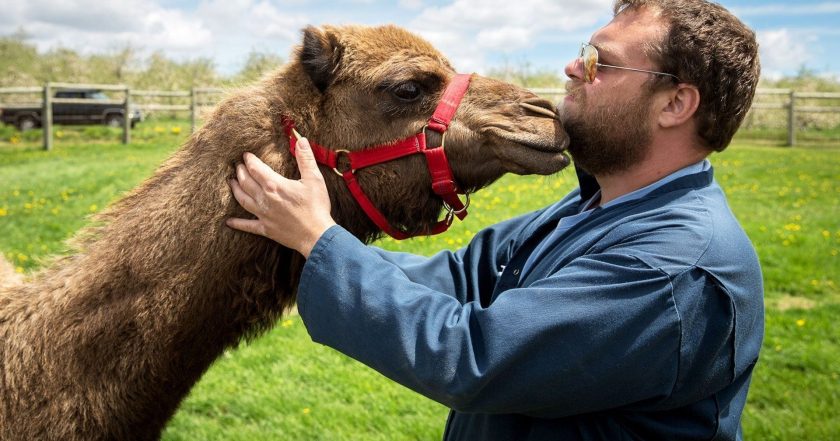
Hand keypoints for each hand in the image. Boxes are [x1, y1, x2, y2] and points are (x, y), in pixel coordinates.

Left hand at [227, 138, 335, 257]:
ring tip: (231, 183)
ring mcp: (263, 215)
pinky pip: (247, 226)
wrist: (316, 235)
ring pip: (243, 200)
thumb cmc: (316, 207)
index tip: (245, 155)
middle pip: (246, 182)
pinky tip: (228, 222)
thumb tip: (301, 140)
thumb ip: (306, 159)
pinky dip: (237, 223)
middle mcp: (264, 199)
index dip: (249, 160)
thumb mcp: (314, 179)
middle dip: (240, 172)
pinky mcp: (266, 229)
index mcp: (274, 185)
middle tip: (238, 166)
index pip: (256, 168)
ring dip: (236, 190)